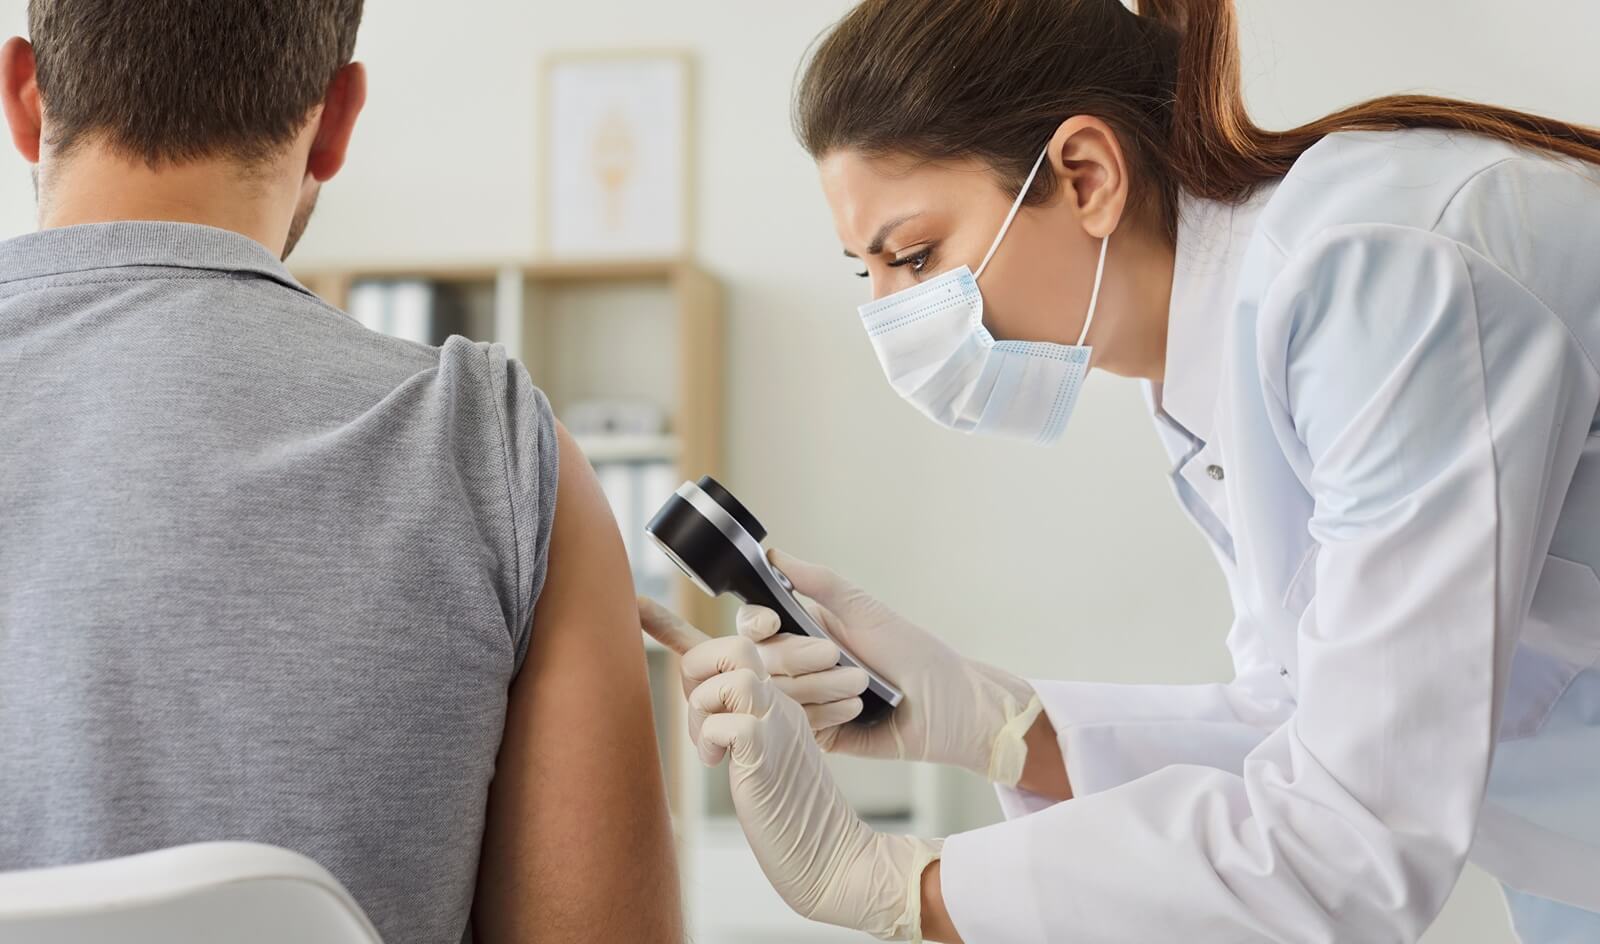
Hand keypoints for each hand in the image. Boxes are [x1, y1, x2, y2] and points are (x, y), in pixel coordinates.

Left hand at [639, 606, 941, 941]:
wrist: (829, 857)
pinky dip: (709, 739)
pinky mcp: (770, 755)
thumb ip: (734, 726)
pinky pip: (731, 723)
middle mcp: (780, 705)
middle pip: (736, 644)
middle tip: (697, 708)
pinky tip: (715, 763)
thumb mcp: (757, 759)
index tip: (636, 605)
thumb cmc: (787, 814)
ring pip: (736, 673)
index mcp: (775, 702)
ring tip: (710, 745)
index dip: (672, 625)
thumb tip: (699, 716)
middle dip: (697, 665)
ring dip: (705, 705)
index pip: (730, 651)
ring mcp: (778, 726)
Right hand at [734, 550, 1043, 785]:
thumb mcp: (866, 612)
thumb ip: (820, 583)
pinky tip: (857, 710)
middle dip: (800, 657)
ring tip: (862, 686)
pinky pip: (797, 726)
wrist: (951, 708)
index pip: (755, 625)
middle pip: (762, 660)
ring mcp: (807, 703)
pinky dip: (826, 714)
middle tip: (839, 657)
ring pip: (776, 694)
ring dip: (821, 687)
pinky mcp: (819, 736)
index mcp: (807, 630)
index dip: (755, 623)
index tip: (770, 621)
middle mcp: (800, 666)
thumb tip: (774, 556)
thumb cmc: (916, 655)